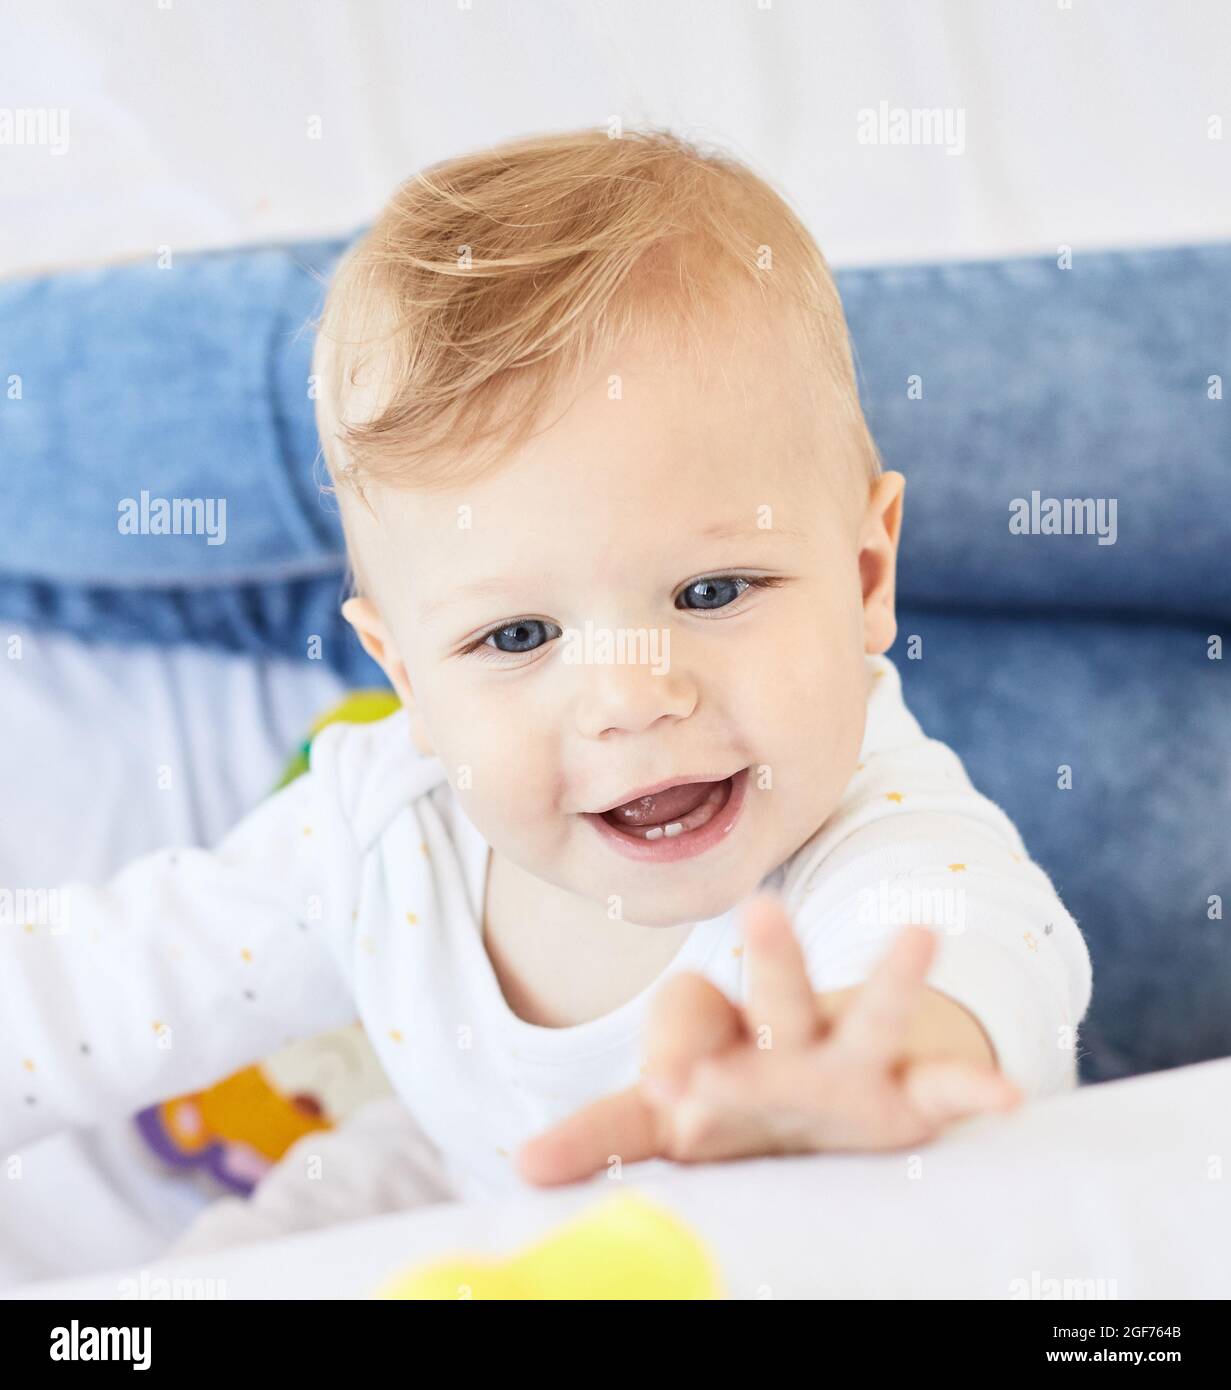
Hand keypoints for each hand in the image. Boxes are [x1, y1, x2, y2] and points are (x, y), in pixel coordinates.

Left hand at [516, 892, 1021, 1185]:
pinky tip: (1005, 1095)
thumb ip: (602, 1132)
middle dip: (773, 962)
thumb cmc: (732, 1100)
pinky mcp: (904, 1099)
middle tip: (761, 914)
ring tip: (919, 933)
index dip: (679, 1043)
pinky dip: (971, 1088)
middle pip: (776, 993)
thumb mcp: (667, 1118)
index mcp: (722, 1044)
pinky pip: (944, 1089)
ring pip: (867, 1012)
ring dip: (887, 976)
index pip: (689, 1013)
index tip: (669, 1088)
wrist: (821, 1104)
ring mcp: (849, 1065)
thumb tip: (522, 1166)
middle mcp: (786, 1042)